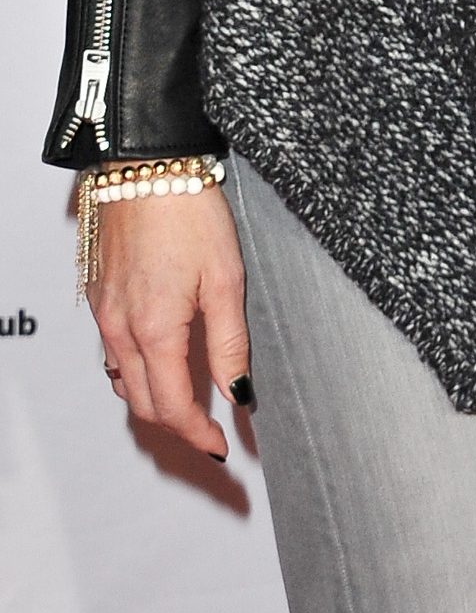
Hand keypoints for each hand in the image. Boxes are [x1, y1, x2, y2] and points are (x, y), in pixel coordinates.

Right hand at [90, 183, 251, 460]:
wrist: (144, 166)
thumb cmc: (189, 212)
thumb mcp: (225, 277)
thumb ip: (229, 342)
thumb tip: (238, 392)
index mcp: (155, 331)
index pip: (172, 407)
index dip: (197, 434)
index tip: (220, 446)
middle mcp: (120, 330)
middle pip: (142, 403)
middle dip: (176, 427)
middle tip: (208, 433)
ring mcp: (104, 315)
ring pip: (122, 381)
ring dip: (152, 401)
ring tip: (188, 404)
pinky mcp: (99, 297)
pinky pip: (112, 353)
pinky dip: (134, 371)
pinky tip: (158, 360)